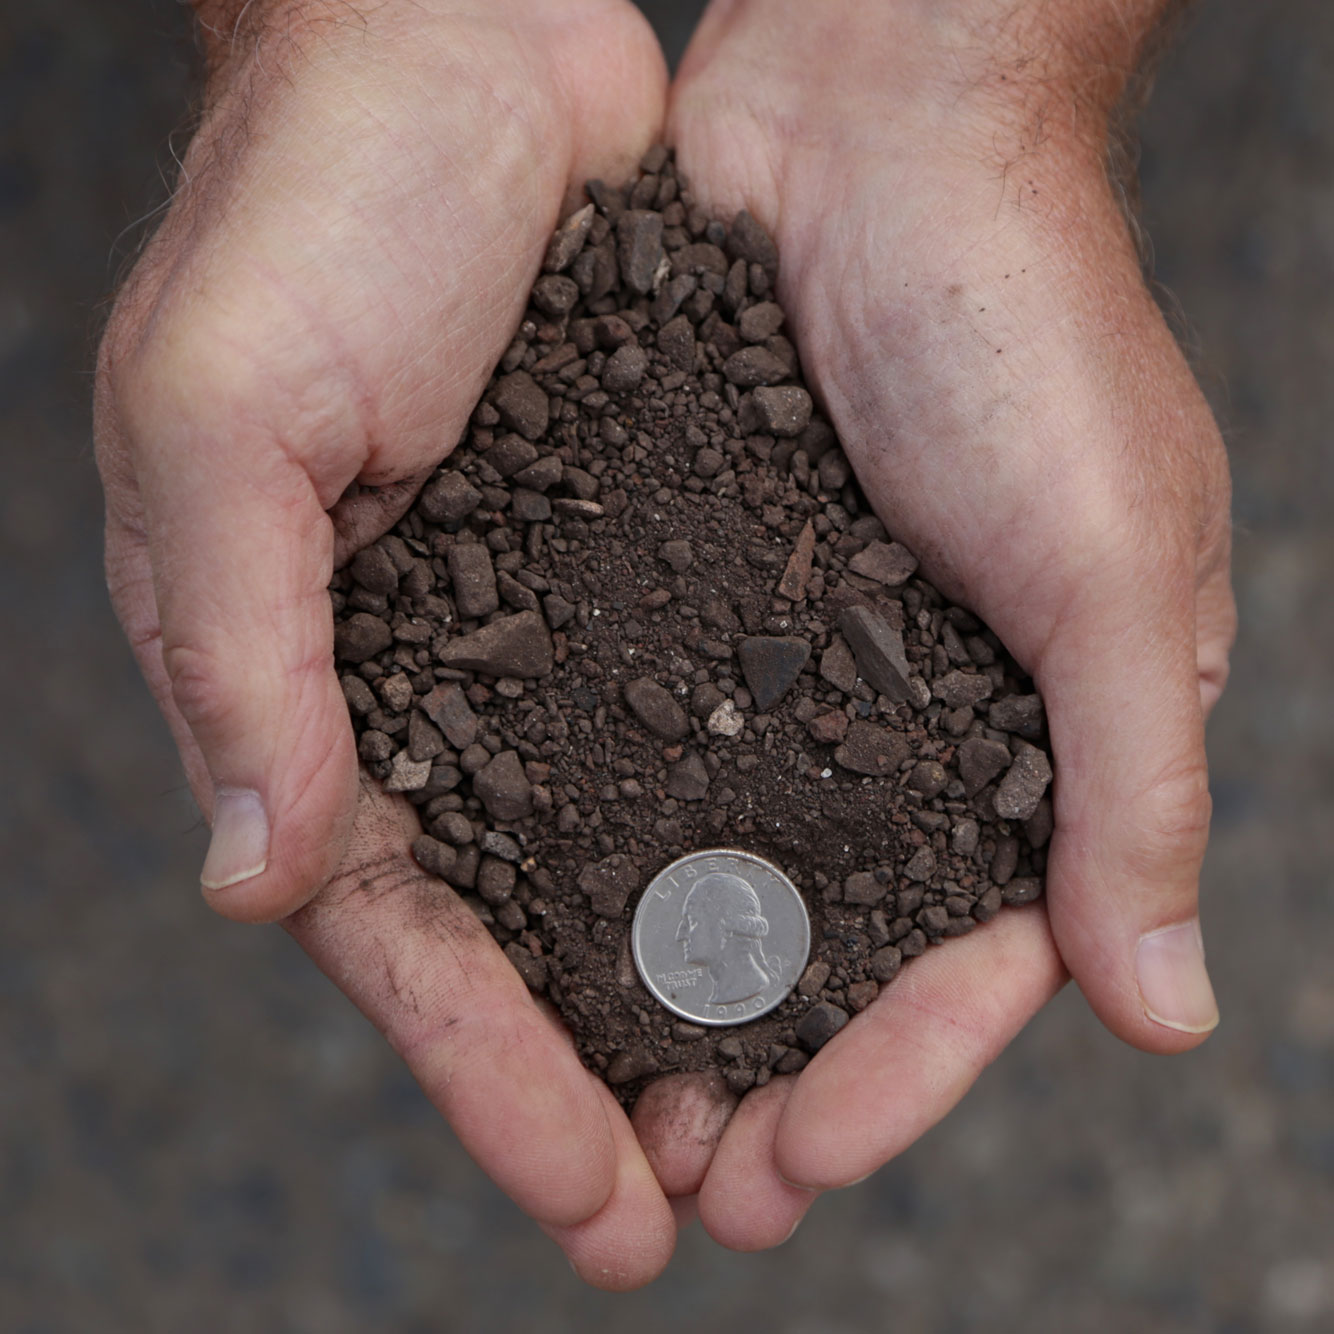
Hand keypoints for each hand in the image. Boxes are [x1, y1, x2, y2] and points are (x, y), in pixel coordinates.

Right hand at [96, 0, 681, 1286]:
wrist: (450, 54)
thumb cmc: (305, 214)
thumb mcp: (219, 420)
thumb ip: (238, 650)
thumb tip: (263, 882)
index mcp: (316, 678)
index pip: (400, 925)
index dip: (485, 1074)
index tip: (585, 1206)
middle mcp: (446, 677)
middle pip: (529, 925)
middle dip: (604, 1077)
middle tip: (696, 1217)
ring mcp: (558, 625)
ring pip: (633, 848)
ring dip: (700, 983)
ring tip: (784, 1115)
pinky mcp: (654, 553)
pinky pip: (715, 712)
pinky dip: (764, 817)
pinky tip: (833, 906)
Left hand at [657, 0, 1234, 1246]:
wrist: (877, 142)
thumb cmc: (1027, 328)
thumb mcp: (1113, 567)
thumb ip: (1132, 788)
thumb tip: (1162, 1010)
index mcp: (1033, 734)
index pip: (976, 958)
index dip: (897, 1075)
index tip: (806, 1169)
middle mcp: (903, 717)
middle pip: (834, 943)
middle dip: (768, 1068)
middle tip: (692, 1185)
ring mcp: (783, 661)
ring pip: (723, 867)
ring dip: (668, 988)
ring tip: (608, 1101)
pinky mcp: (684, 590)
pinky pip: (638, 741)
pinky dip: (599, 838)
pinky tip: (540, 922)